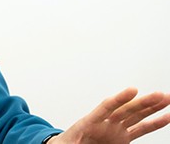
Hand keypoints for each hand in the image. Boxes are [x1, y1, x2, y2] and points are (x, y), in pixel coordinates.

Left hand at [49, 87, 169, 142]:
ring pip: (136, 115)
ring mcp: (115, 129)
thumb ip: (74, 142)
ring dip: (152, 107)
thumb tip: (78, 142)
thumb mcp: (68, 143)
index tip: (132, 90)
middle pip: (126, 109)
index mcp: (89, 122)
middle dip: (143, 102)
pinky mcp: (122, 137)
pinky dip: (153, 123)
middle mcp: (105, 123)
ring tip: (166, 98)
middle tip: (159, 94)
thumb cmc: (67, 143)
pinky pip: (140, 129)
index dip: (120, 99)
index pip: (106, 106)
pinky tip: (166, 117)